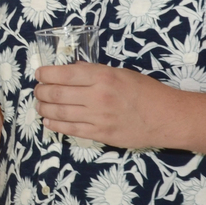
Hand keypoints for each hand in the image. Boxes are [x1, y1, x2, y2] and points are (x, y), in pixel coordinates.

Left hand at [33, 62, 176, 149]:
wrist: (167, 117)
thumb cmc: (146, 92)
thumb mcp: (121, 73)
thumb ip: (95, 72)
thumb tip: (72, 70)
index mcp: (103, 76)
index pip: (64, 74)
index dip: (46, 74)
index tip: (39, 73)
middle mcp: (98, 96)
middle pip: (57, 93)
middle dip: (41, 91)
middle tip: (37, 90)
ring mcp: (98, 117)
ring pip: (60, 112)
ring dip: (44, 108)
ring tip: (40, 104)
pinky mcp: (101, 134)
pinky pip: (70, 130)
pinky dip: (55, 124)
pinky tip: (48, 120)